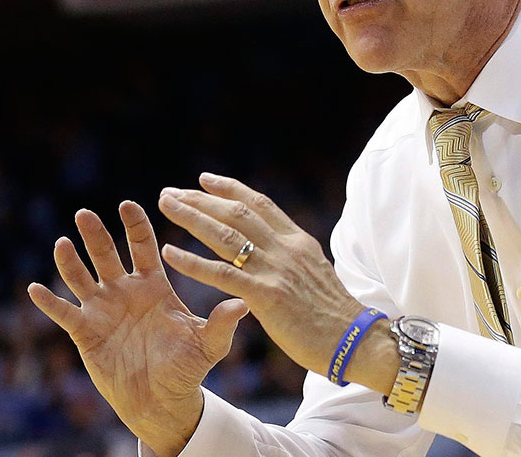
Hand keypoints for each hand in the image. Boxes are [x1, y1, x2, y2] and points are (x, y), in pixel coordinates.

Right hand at [28, 202, 248, 456]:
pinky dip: (49, 302)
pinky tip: (35, 288)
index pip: (144, 247)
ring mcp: (103, 309)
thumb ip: (222, 323)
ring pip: (82, 278)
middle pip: (107, 255)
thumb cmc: (187, 367)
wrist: (163, 399)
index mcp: (155, 286)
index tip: (128, 204)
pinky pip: (64, 313)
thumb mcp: (207, 344)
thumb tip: (243, 304)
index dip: (135, 226)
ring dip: (70, 261)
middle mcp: (126, 291)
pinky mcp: (85, 332)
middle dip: (96, 234)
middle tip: (85, 212)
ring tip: (62, 243)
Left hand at [156, 173, 399, 394]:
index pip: (259, 204)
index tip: (203, 180)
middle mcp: (286, 248)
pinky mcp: (267, 295)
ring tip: (166, 206)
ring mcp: (276, 270)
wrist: (354, 340)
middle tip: (171, 192)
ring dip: (191, 217)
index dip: (229, 189)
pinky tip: (169, 252)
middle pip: (237, 212)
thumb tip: (275, 252)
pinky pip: (222, 273)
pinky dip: (192, 261)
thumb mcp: (315, 273)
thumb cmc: (334, 316)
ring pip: (226, 235)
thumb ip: (292, 259)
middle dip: (200, 199)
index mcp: (298, 241)